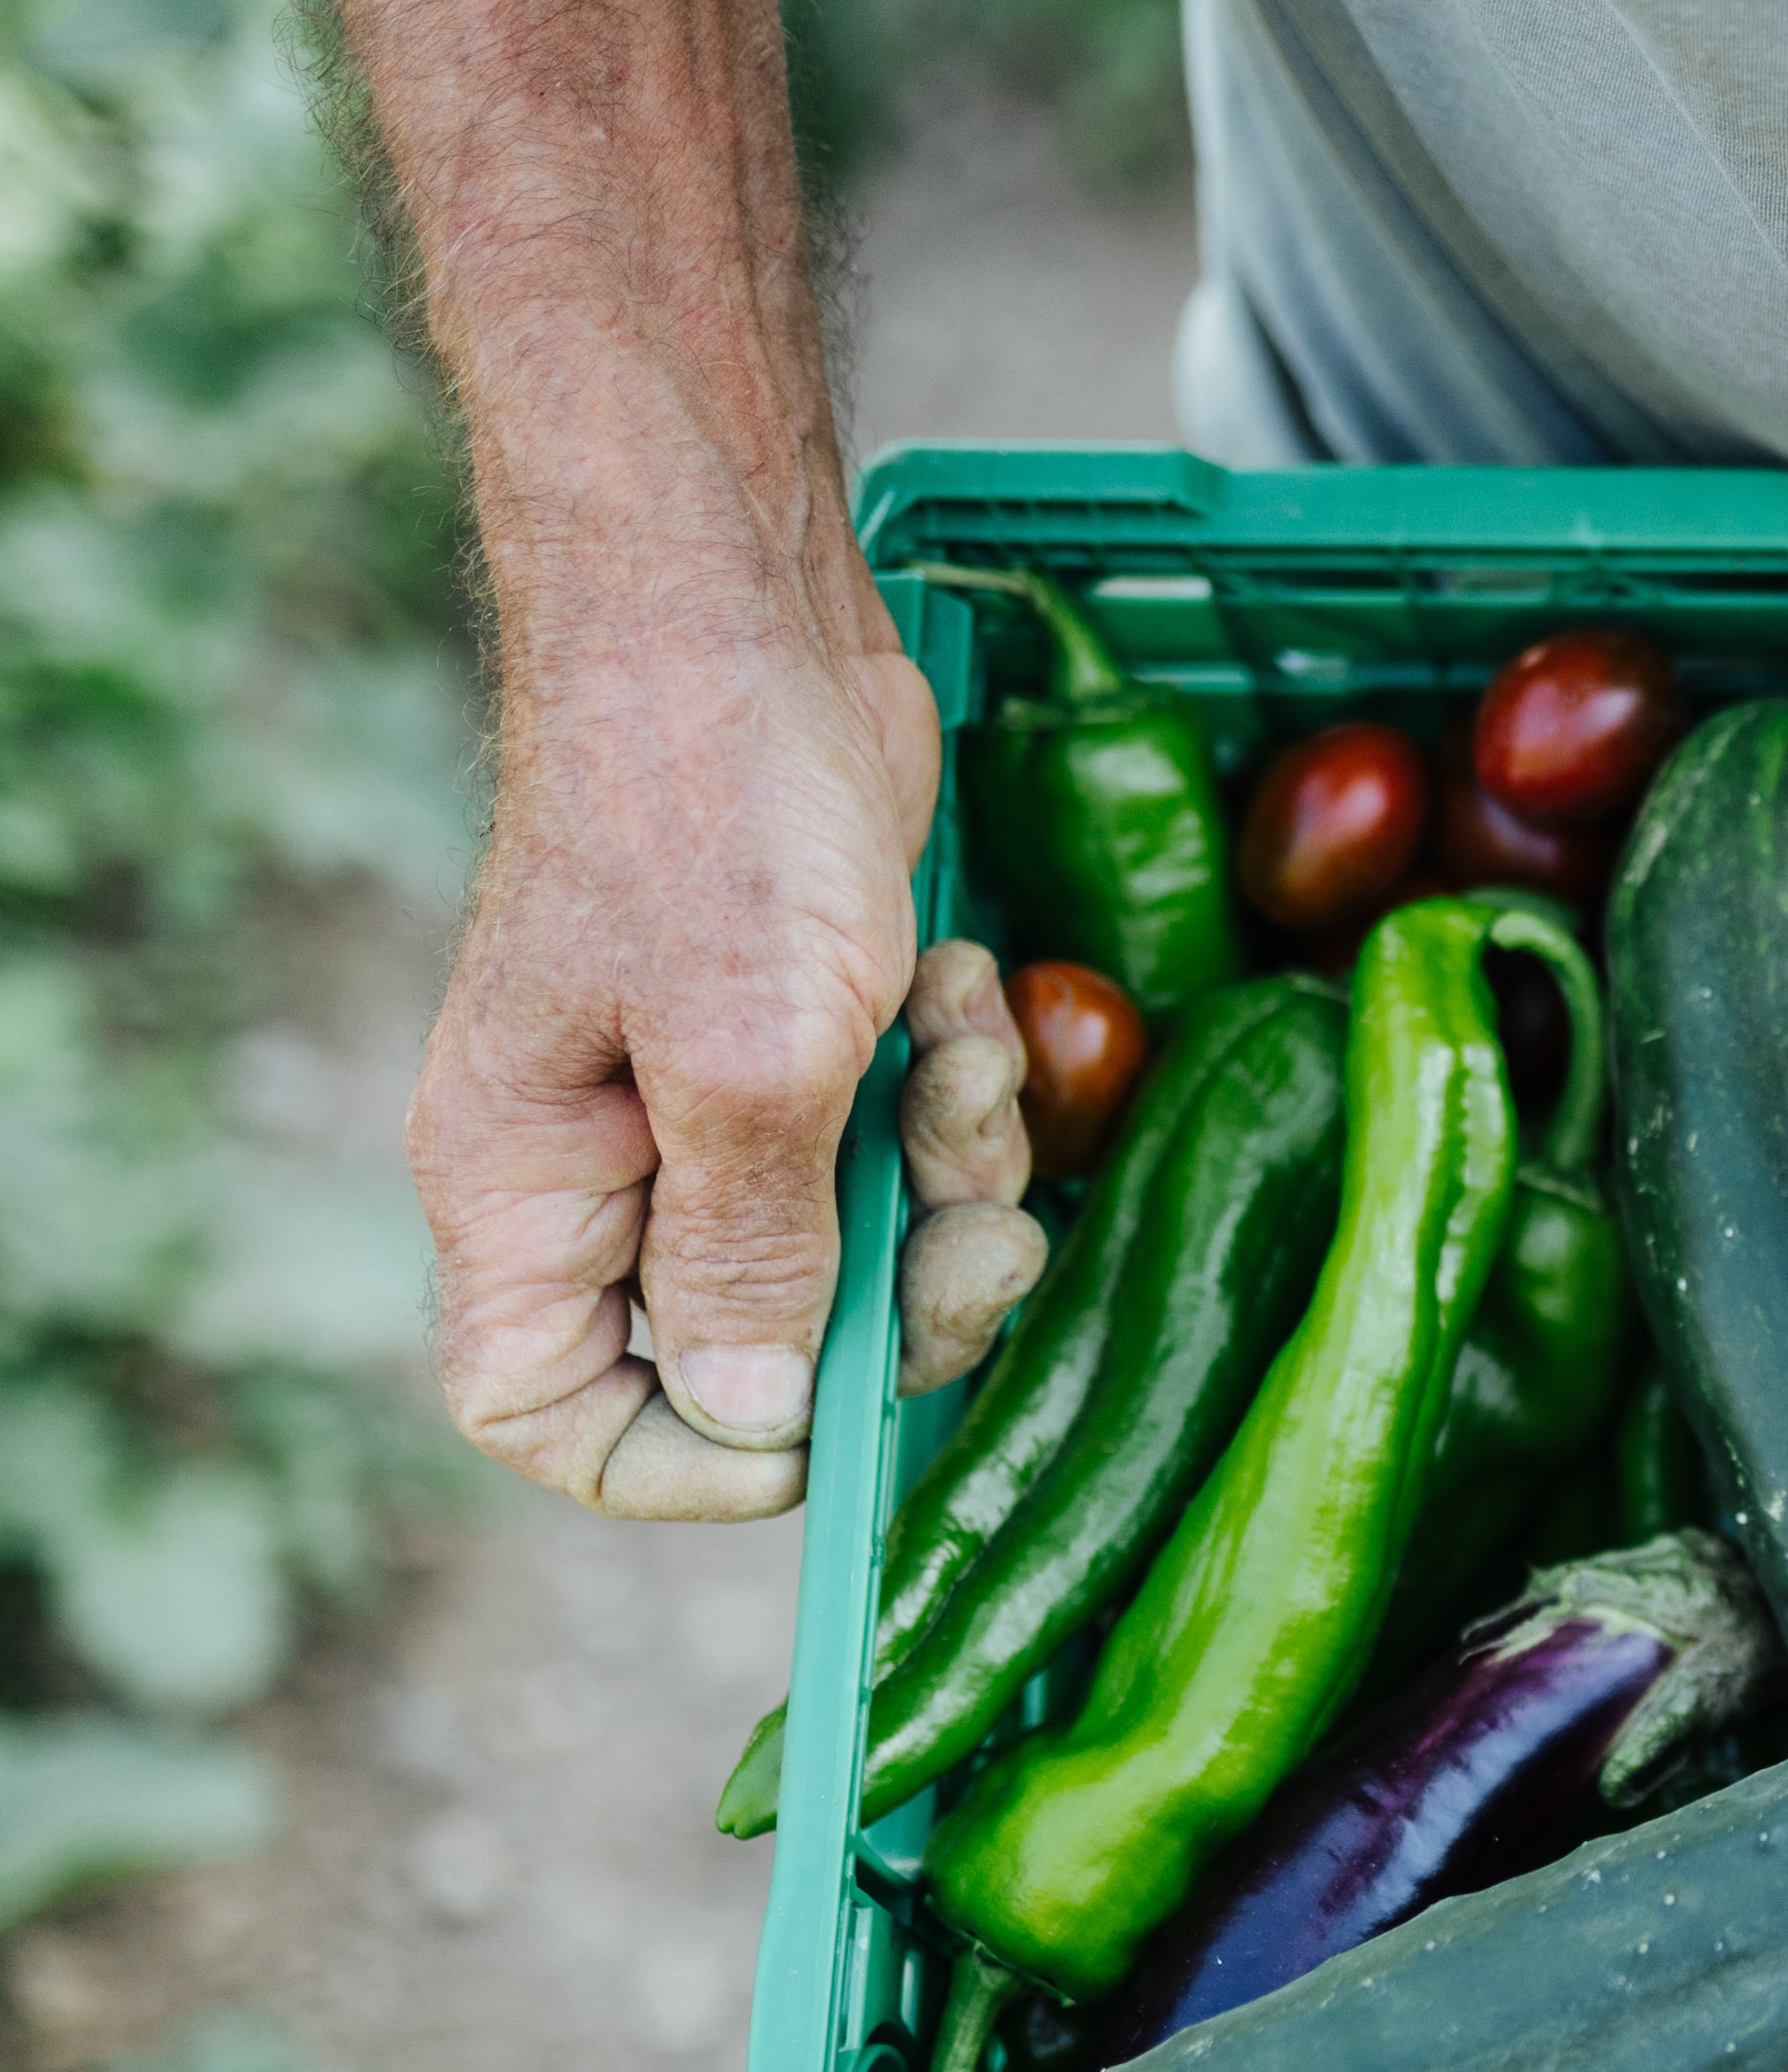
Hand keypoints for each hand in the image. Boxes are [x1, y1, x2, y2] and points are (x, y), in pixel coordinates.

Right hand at [406, 599, 945, 1518]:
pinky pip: (907, 1140)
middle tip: (975, 1211)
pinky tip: (962, 983)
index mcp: (529, 1186)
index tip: (824, 1412)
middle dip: (900, 1296)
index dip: (684, 1459)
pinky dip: (958, 1082)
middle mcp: (611, 1165)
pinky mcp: (811, 1041)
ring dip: (953, 1171)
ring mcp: (712, 1101)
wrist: (746, 611)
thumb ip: (746, 1248)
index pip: (547, 1411)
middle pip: (759, 1350)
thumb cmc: (706, 803)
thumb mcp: (746, 1055)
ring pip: (865, 1247)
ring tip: (957, 1042)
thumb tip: (753, 1412)